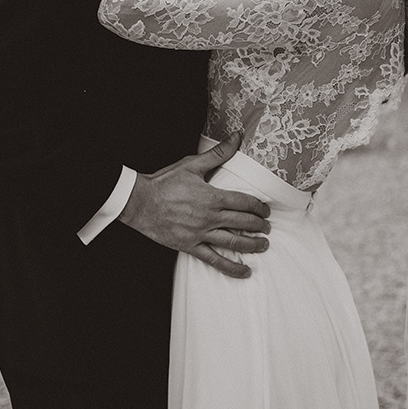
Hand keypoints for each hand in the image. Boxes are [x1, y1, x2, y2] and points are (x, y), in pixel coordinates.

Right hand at [119, 134, 270, 277]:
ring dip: (252, 245)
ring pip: (233, 242)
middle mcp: (210, 217)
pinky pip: (214, 260)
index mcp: (212, 197)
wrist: (139, 202)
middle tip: (268, 227)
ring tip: (264, 245)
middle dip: (259, 225)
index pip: (244, 202)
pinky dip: (231, 267)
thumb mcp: (192, 164)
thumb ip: (218, 153)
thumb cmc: (164, 182)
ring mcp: (200, 234)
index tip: (265, 209)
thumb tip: (237, 136)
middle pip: (243, 223)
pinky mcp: (190, 246)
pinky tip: (244, 271)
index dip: (258, 206)